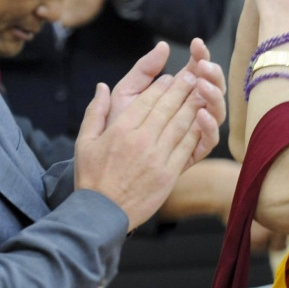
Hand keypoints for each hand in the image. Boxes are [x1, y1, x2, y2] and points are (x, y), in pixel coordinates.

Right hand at [74, 54, 218, 228]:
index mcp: (121, 130)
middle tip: (193, 74)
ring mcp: (157, 157)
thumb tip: (101, 87)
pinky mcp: (169, 174)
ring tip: (202, 90)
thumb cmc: (92, 177)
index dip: (161, 86)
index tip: (170, 77)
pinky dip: (198, 131)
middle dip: (182, 88)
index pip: (147, 100)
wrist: (102, 213)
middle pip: (167, 108)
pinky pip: (187, 147)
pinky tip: (204, 120)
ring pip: (181, 124)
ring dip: (193, 105)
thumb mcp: (84, 142)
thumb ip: (95, 112)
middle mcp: (141, 140)